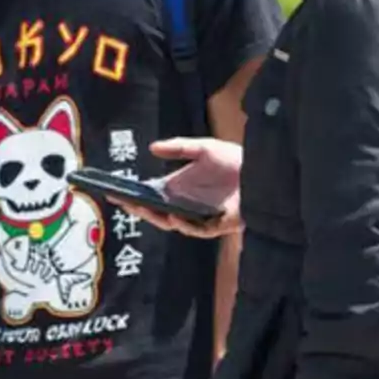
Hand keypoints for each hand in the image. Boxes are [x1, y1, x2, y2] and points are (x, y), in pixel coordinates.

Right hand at [111, 137, 242, 238]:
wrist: (262, 172)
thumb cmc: (234, 159)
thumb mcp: (203, 148)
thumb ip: (178, 148)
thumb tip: (152, 148)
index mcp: (179, 186)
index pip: (151, 195)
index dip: (134, 194)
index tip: (115, 191)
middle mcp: (186, 203)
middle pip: (156, 211)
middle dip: (138, 207)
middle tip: (121, 202)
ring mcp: (199, 216)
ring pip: (171, 223)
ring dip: (155, 217)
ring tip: (140, 208)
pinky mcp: (215, 225)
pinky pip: (196, 230)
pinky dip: (184, 224)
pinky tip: (173, 216)